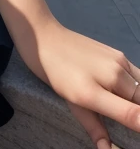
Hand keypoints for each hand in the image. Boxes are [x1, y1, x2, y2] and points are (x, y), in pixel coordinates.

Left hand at [19, 17, 139, 147]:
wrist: (45, 36)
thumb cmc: (55, 73)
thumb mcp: (72, 103)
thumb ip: (94, 126)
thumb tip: (106, 148)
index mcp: (95, 92)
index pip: (134, 115)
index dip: (139, 124)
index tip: (136, 127)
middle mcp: (113, 74)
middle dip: (139, 114)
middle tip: (130, 120)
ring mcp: (118, 61)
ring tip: (130, 107)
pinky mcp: (119, 54)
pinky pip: (139, 75)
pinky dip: (139, 87)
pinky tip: (129, 93)